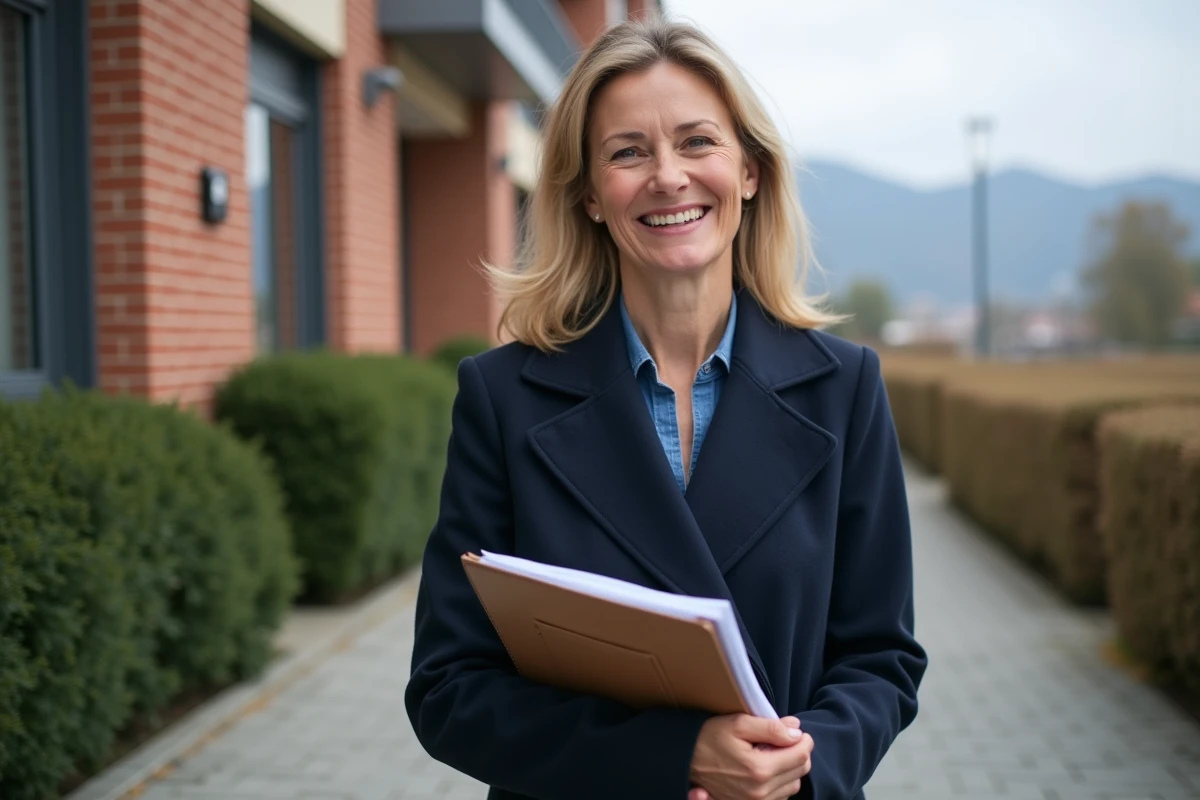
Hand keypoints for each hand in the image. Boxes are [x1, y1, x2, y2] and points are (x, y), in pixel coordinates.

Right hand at [688, 715, 813, 799]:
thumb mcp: (738, 724)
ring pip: (793, 785)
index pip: (801, 755)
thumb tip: (796, 732)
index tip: (795, 731)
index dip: (804, 739)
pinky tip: (766, 768)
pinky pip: (780, 796)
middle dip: (798, 752)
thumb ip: (771, 727)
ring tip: (772, 753)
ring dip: (790, 768)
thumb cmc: (709, 738)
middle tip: (783, 739)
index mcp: (760, 769)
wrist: (685, 761)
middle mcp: (761, 791)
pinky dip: (780, 781)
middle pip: (800, 771)